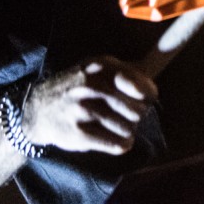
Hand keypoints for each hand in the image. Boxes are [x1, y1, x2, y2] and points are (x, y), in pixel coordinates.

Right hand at [22, 57, 157, 155]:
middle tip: (127, 115)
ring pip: (128, 129)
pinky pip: (116, 144)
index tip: (145, 100)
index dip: (149, 96)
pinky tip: (117, 140)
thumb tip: (165, 58)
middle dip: (136, 115)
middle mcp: (93, 85)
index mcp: (103, 66)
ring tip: (118, 127)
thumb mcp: (100, 69)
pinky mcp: (79, 133)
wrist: (38, 108)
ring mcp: (84, 109)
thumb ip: (130, 71)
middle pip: (138, 110)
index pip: (143, 87)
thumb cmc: (80, 88)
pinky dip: (121, 144)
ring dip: (128, 131)